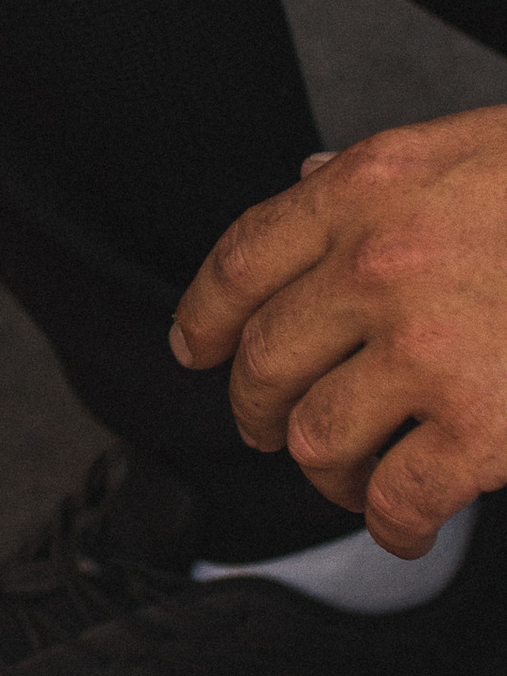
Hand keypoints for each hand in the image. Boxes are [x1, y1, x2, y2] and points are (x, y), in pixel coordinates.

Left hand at [169, 107, 506, 552]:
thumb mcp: (477, 148)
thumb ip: (386, 175)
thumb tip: (309, 183)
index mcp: (375, 189)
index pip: (246, 259)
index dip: (206, 314)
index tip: (197, 346)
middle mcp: (383, 266)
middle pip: (266, 361)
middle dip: (258, 409)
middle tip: (272, 428)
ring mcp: (430, 350)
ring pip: (318, 440)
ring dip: (325, 474)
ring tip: (351, 480)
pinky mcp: (482, 429)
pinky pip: (399, 499)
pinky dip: (397, 526)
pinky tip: (411, 527)